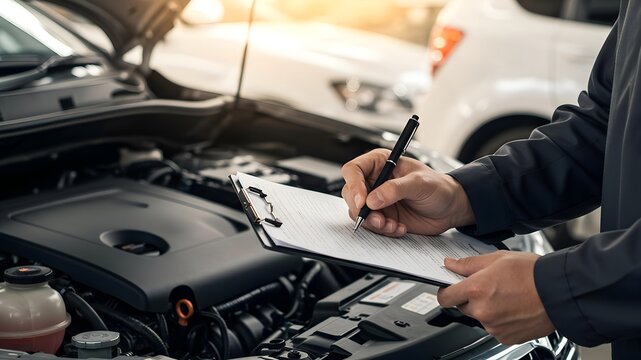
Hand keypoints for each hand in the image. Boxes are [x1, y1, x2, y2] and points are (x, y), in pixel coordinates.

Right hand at [341, 149, 474, 235]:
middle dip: (361, 210)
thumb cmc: (439, 187)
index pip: (354, 170)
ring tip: (391, 225)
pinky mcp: (383, 217)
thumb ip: (396, 189)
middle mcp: (375, 181)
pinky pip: (372, 226)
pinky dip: (383, 230)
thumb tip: (373, 199)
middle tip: (377, 219)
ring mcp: (377, 200)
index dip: (354, 185)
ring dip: (373, 223)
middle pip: (351, 194)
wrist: (451, 208)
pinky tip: (399, 228)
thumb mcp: (419, 183)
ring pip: (359, 213)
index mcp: (380, 163)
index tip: (363, 201)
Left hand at [437, 251, 554, 344]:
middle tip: (489, 286)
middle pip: (462, 307)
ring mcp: (493, 326)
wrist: (559, 292)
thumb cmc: (533, 273)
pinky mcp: (505, 337)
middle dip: (471, 297)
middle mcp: (482, 311)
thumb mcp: (497, 258)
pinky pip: (494, 328)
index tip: (450, 288)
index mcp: (476, 290)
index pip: (445, 297)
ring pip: (479, 317)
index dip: (446, 291)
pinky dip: (500, 320)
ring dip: (486, 309)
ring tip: (506, 295)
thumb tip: (451, 265)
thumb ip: (468, 264)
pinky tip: (513, 307)